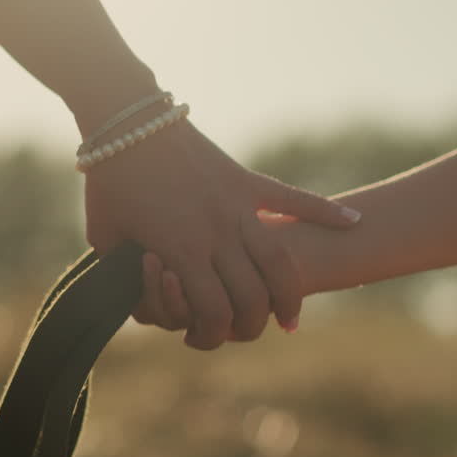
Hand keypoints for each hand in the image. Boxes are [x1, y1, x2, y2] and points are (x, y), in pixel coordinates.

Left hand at [83, 120, 358, 348]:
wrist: (126, 120)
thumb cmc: (107, 184)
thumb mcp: (105, 239)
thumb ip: (126, 274)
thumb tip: (138, 299)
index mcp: (180, 250)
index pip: (214, 314)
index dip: (212, 335)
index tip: (203, 336)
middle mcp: (216, 233)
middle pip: (253, 297)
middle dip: (251, 324)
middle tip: (249, 329)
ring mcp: (237, 205)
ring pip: (281, 261)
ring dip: (290, 294)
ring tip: (291, 314)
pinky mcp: (245, 180)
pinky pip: (293, 198)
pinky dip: (325, 212)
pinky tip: (352, 224)